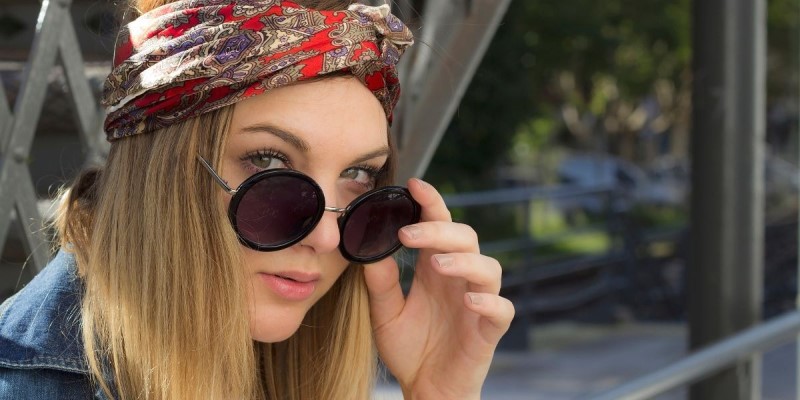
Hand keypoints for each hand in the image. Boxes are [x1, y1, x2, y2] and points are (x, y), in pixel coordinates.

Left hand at [363, 178, 514, 398]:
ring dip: (463, 260)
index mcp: (434, 269)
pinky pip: (501, 309)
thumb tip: (367, 250)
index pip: (438, 226)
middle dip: (439, 230)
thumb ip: (381, 283)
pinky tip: (470, 300)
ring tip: (435, 264)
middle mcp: (459, 279)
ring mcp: (477, 302)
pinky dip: (489, 302)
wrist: (426, 390)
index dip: (432, 203)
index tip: (414, 184)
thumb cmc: (410, 349)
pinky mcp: (489, 330)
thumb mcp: (385, 314)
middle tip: (408, 233)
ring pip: (488, 267)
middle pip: (465, 238)